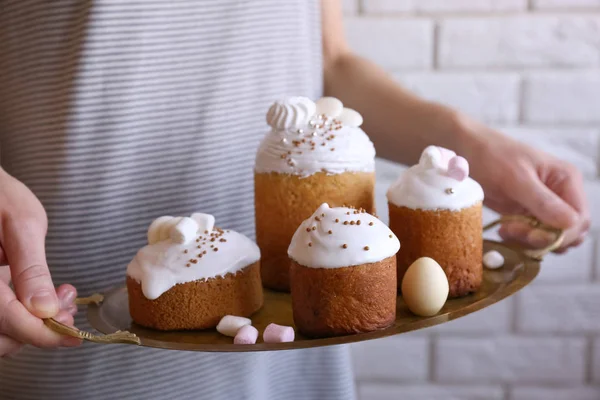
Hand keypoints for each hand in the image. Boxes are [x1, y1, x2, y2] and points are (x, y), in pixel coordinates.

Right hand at [0, 170, 79, 356]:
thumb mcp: (21, 224)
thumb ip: (31, 268)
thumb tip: (45, 308)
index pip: (9, 321)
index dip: (44, 334)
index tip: (74, 336)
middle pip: (1, 336)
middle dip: (40, 331)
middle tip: (69, 309)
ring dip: (33, 326)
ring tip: (60, 299)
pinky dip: (22, 317)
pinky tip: (43, 298)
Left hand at [457, 115, 589, 251]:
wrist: (467, 150)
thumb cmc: (491, 155)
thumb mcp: (516, 177)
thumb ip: (543, 201)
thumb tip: (571, 224)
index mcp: (566, 180)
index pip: (580, 219)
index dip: (561, 234)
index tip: (531, 234)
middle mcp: (560, 194)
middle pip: (568, 233)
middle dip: (543, 239)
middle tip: (513, 230)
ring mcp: (544, 206)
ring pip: (551, 239)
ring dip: (530, 242)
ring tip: (506, 229)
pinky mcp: (527, 214)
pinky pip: (533, 237)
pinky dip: (521, 241)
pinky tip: (504, 231)